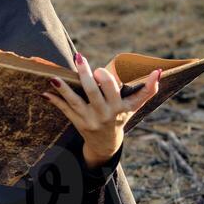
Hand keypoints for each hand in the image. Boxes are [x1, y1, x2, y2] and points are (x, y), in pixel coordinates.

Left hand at [42, 52, 161, 167]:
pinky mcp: (77, 123)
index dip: (106, 81)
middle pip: (93, 92)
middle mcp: (104, 114)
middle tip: (79, 59)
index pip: (113, 92)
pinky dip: (55, 101)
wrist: (107, 144)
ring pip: (75, 102)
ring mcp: (89, 119)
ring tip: (53, 77)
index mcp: (118, 108)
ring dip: (64, 89)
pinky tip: (45, 92)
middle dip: (85, 76)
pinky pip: (65, 110)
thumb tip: (158, 71)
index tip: (99, 70)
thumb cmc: (121, 117)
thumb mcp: (135, 106)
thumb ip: (148, 89)